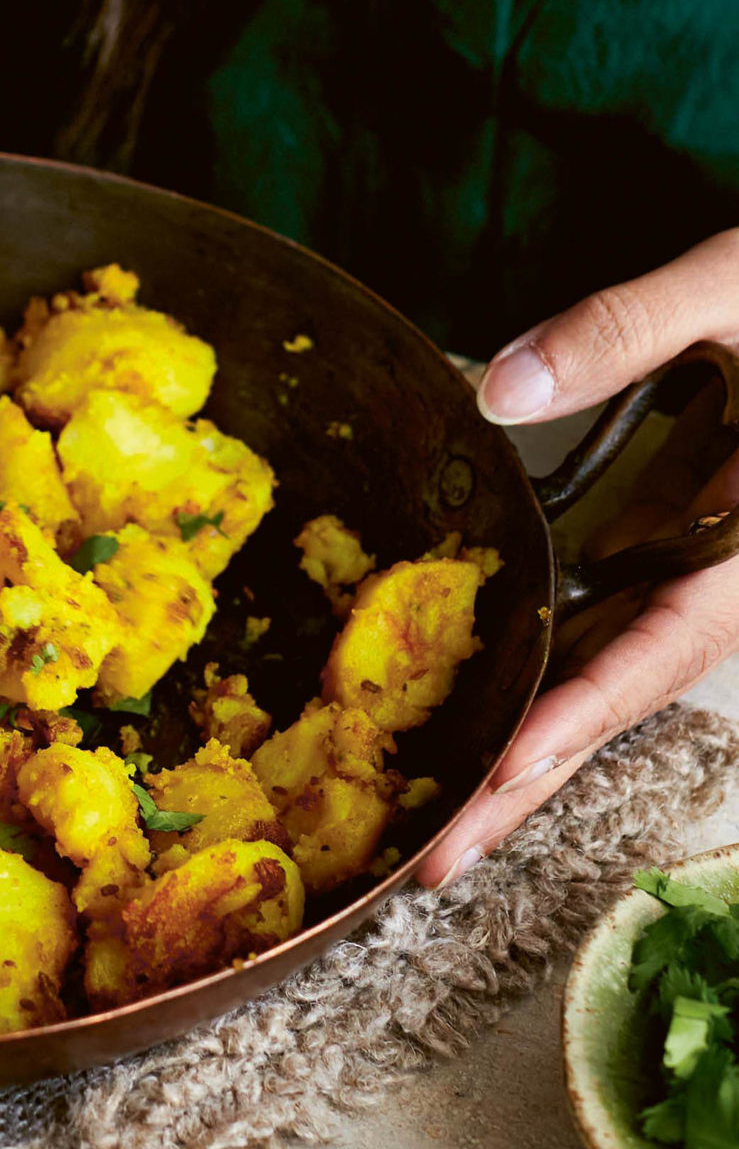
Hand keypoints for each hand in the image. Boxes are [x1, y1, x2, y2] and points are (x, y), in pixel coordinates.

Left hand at [418, 229, 738, 883]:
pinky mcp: (665, 555)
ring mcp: (694, 573)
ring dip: (526, 753)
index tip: (514, 760)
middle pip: (623, 694)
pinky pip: (600, 633)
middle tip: (441, 857)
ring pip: (607, 679)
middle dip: (534, 780)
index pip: (669, 641)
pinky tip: (466, 723)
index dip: (589, 706)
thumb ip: (623, 331)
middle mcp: (727, 578)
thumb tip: (500, 389)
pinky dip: (537, 687)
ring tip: (437, 828)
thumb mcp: (733, 291)